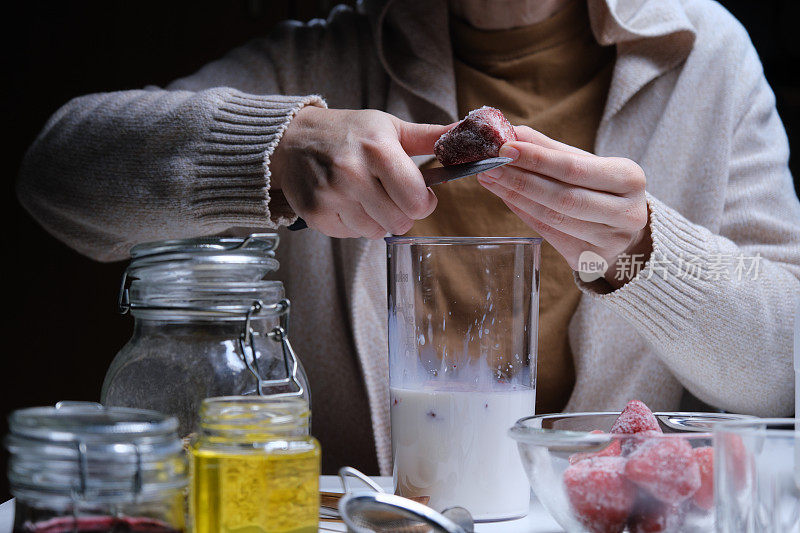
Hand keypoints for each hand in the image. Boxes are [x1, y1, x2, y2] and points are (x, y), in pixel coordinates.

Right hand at [270, 106, 448, 237]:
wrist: (292, 139)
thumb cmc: (348, 133)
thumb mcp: (389, 127)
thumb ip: (430, 137)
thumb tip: (466, 134)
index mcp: (377, 148)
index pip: (416, 200)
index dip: (424, 202)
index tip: (417, 193)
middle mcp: (351, 172)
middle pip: (400, 222)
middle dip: (402, 213)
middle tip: (389, 194)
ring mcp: (330, 194)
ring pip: (376, 232)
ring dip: (377, 219)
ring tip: (364, 195)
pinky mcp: (315, 213)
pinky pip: (352, 235)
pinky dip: (354, 224)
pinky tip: (345, 202)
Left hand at [477, 126, 651, 288]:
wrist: (626, 232)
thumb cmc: (602, 190)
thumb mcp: (586, 164)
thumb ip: (550, 149)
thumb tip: (512, 132)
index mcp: (629, 178)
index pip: (574, 168)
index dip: (537, 159)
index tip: (505, 148)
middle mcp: (626, 212)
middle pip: (563, 197)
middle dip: (520, 181)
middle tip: (490, 166)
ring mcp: (610, 240)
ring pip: (553, 218)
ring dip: (516, 198)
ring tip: (491, 180)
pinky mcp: (590, 260)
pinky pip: (548, 234)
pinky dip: (523, 214)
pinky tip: (506, 198)